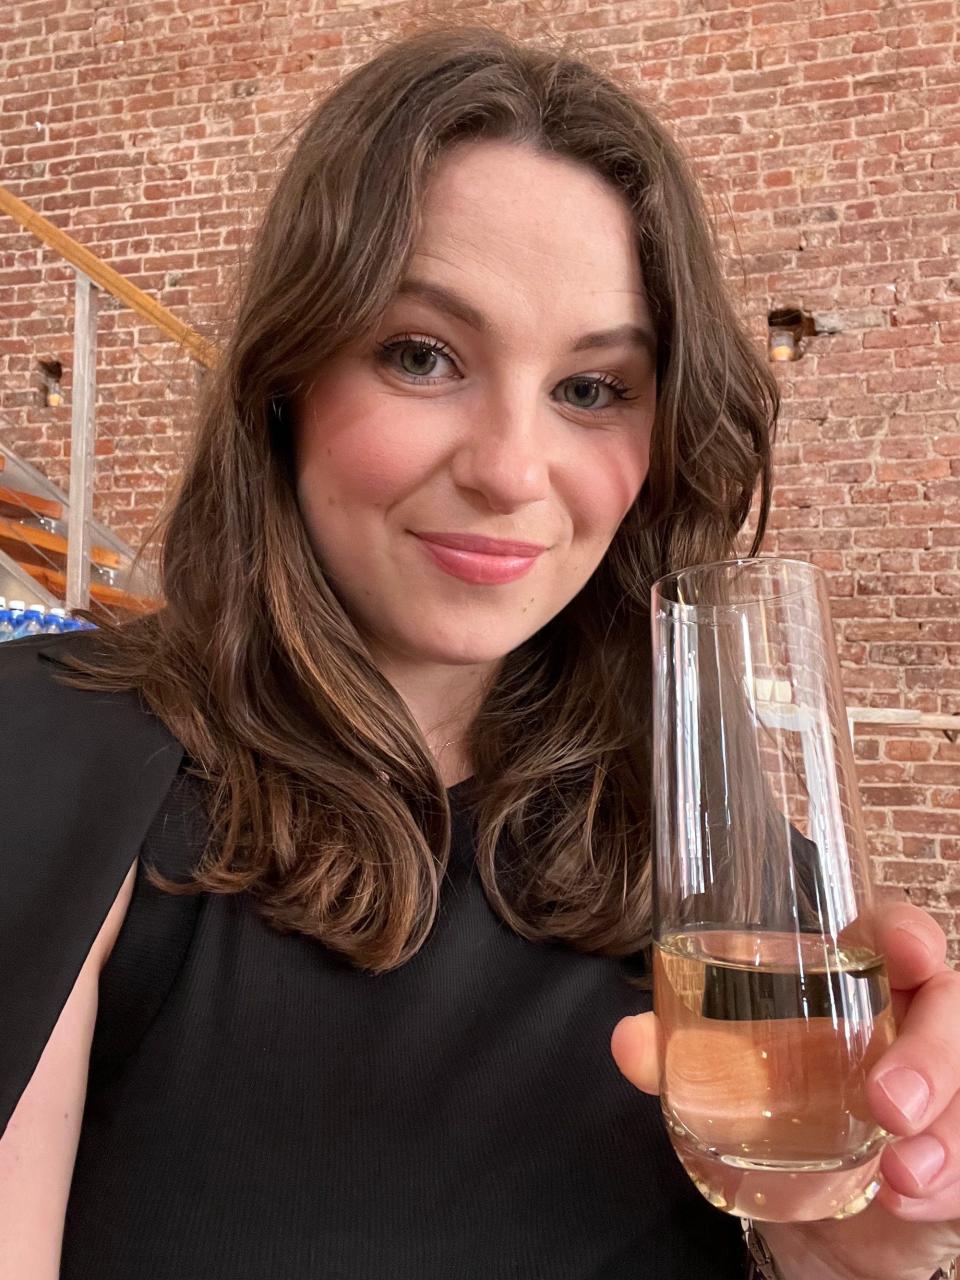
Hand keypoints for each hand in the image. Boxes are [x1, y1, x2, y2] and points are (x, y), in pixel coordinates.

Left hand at [610, 901, 959, 1279]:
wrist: (803, 1209)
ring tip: (897, 1171)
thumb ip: (676, 1054)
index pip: (894, 934)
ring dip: (942, 1130)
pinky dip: (942, 1184)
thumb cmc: (771, 1107)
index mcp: (854, 981)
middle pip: (950, 1006)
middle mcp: (909, 1022)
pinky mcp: (958, 1152)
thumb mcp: (722, 1077)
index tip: (907, 950)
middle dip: (932, 1052)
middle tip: (887, 1103)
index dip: (907, 933)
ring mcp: (944, 1087)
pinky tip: (901, 1197)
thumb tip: (630, 1040)